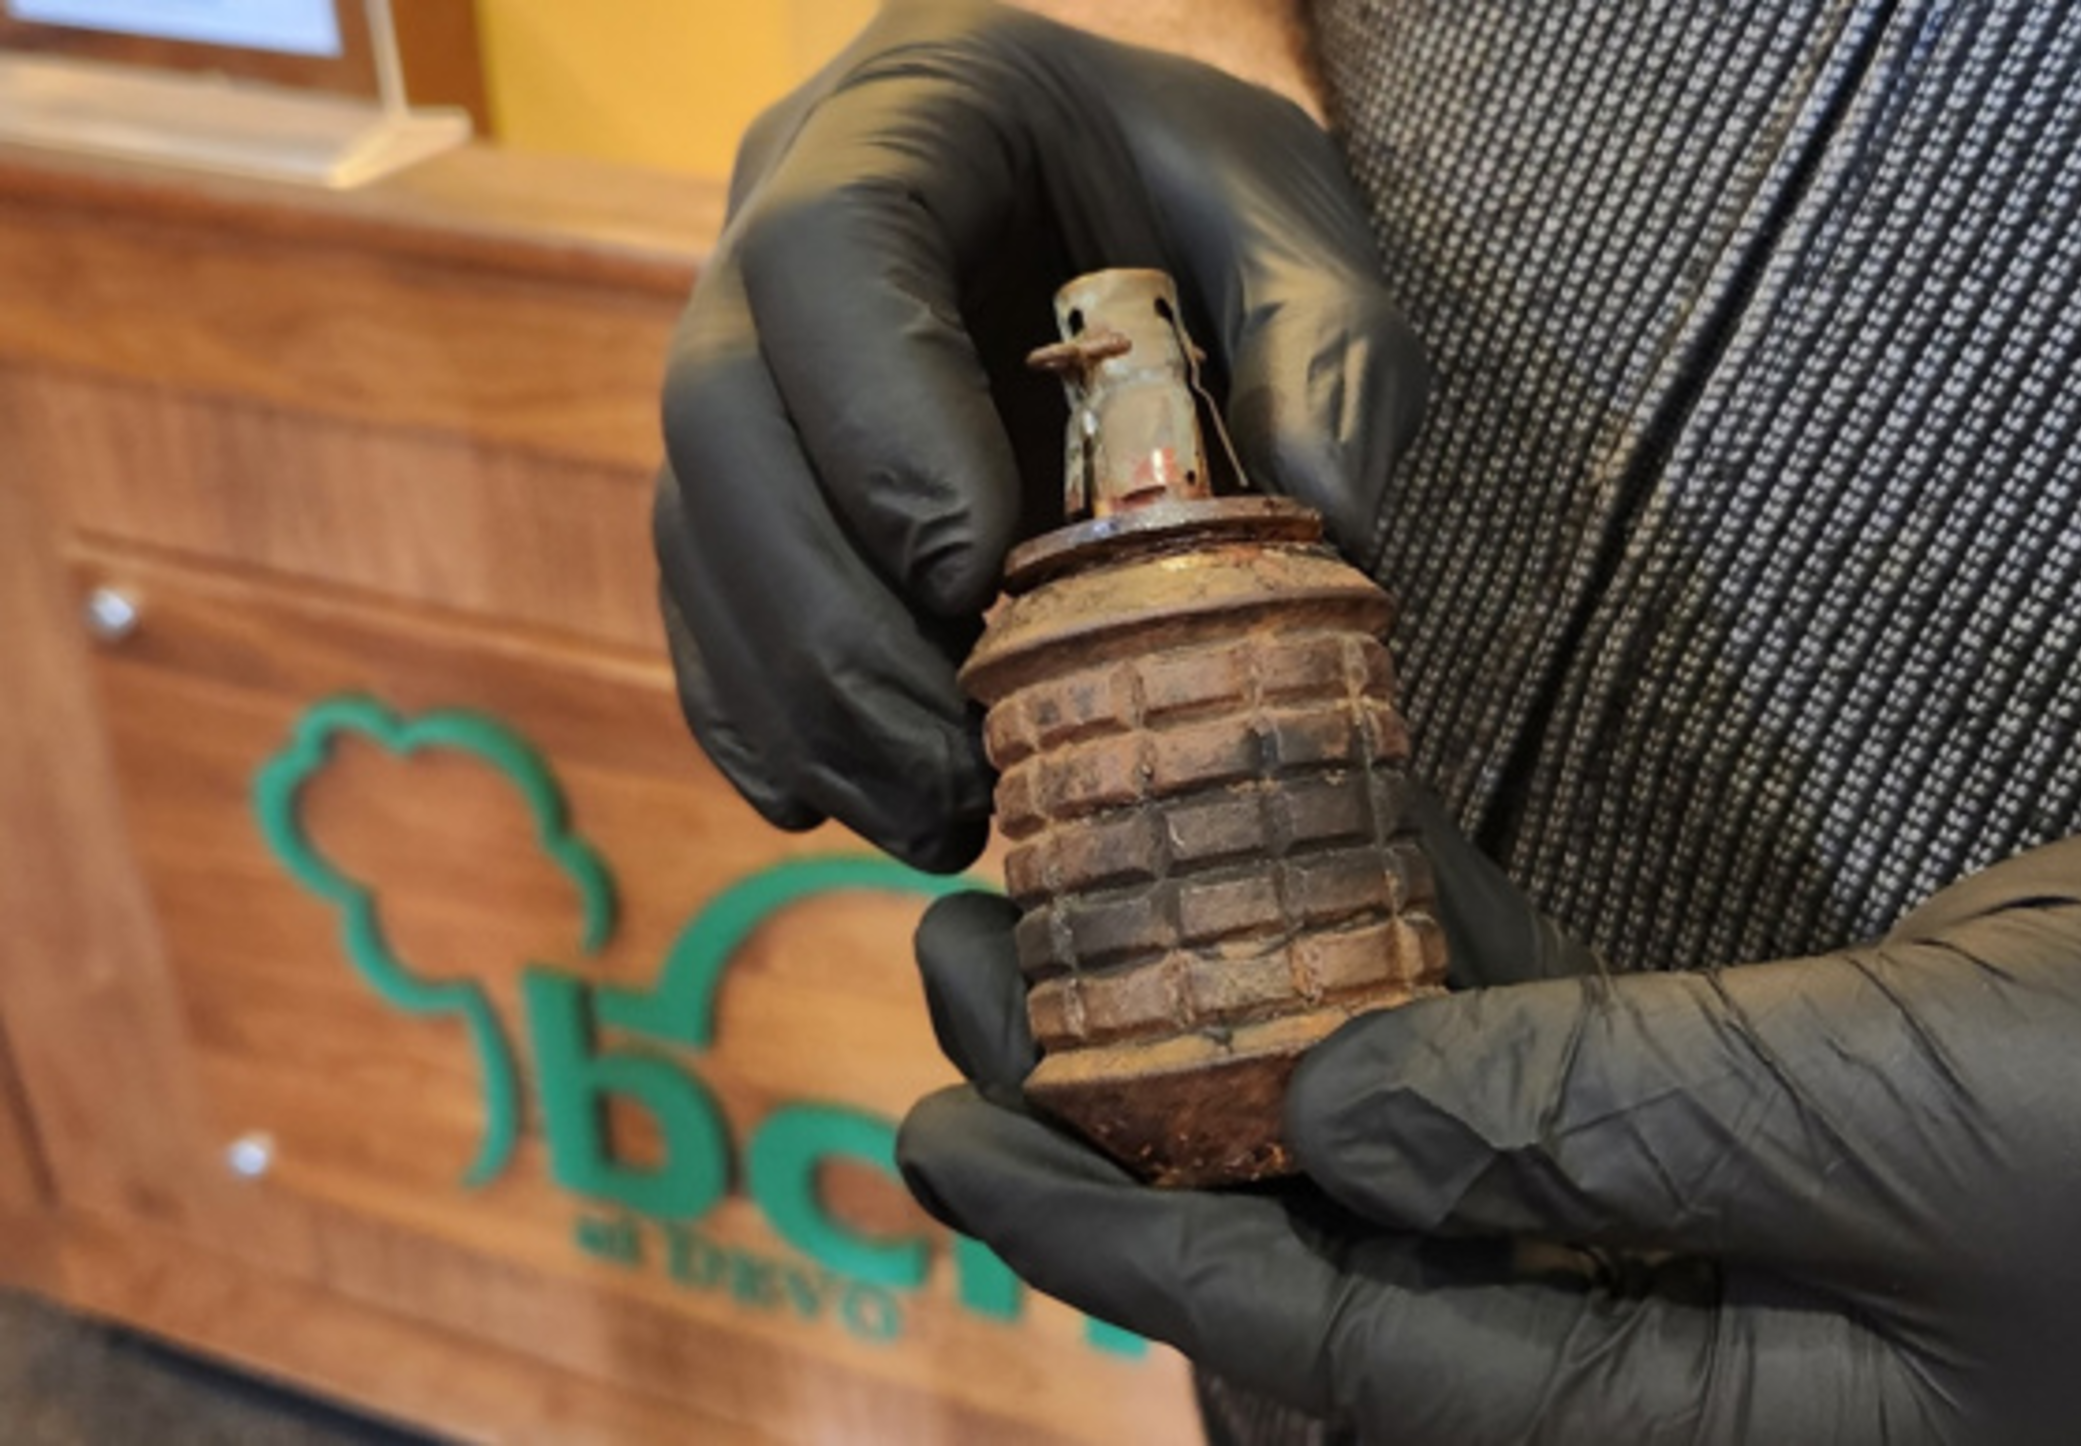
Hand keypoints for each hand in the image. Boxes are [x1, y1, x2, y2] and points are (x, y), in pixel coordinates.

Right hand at [654, 0, 1424, 870]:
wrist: (1120, 176)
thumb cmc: (1197, 181)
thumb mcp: (1295, 216)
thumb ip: (1330, 347)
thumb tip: (1329, 531)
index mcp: (909, 117)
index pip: (831, 250)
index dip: (881, 423)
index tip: (976, 574)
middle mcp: (776, 221)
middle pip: (721, 414)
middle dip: (827, 619)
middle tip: (952, 770)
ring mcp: (745, 349)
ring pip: (698, 524)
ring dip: (801, 698)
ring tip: (935, 819)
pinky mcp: (748, 468)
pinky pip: (704, 593)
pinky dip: (763, 712)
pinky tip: (848, 801)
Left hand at [897, 816, 2080, 1442]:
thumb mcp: (1949, 1126)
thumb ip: (1626, 1133)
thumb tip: (1332, 1122)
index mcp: (1714, 1443)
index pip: (1349, 1364)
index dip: (1129, 1246)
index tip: (948, 1134)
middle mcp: (1685, 1378)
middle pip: (1339, 1279)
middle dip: (1140, 1133)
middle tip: (981, 969)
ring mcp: (1709, 1259)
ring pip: (1410, 1168)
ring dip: (1244, 1031)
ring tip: (1083, 904)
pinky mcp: (1751, 1140)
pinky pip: (1530, 1073)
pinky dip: (1409, 969)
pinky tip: (1306, 860)